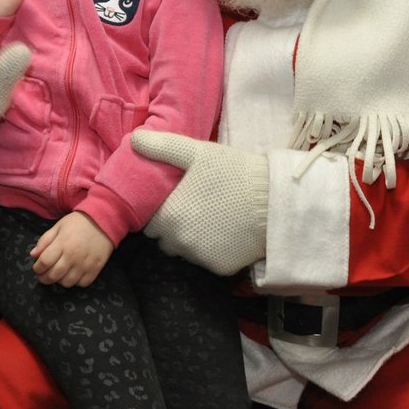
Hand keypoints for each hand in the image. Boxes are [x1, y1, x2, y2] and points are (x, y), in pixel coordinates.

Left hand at [31, 212, 112, 287]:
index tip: (37, 267)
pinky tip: (74, 273)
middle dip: (44, 278)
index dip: (37, 268)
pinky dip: (76, 282)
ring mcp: (85, 264)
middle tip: (44, 275)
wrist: (104, 220)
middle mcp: (73, 256)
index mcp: (62, 244)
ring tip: (60, 274)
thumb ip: (44, 241)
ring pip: (67, 283)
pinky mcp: (95, 269)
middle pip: (53, 276)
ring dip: (60, 280)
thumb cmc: (79, 223)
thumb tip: (33, 255)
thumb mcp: (58, 226)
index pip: (44, 263)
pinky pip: (82, 284)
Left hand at [134, 131, 267, 274]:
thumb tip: (133, 139)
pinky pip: (208, 260)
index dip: (161, 211)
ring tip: (212, 218)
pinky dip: (213, 250)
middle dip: (174, 226)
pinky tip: (227, 231)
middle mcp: (180, 243)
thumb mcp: (197, 153)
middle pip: (165, 240)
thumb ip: (162, 147)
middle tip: (196, 207)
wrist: (275, 199)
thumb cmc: (234, 172)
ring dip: (192, 239)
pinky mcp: (221, 269)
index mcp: (169, 216)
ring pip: (185, 251)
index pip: (149, 223)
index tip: (176, 200)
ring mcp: (201, 258)